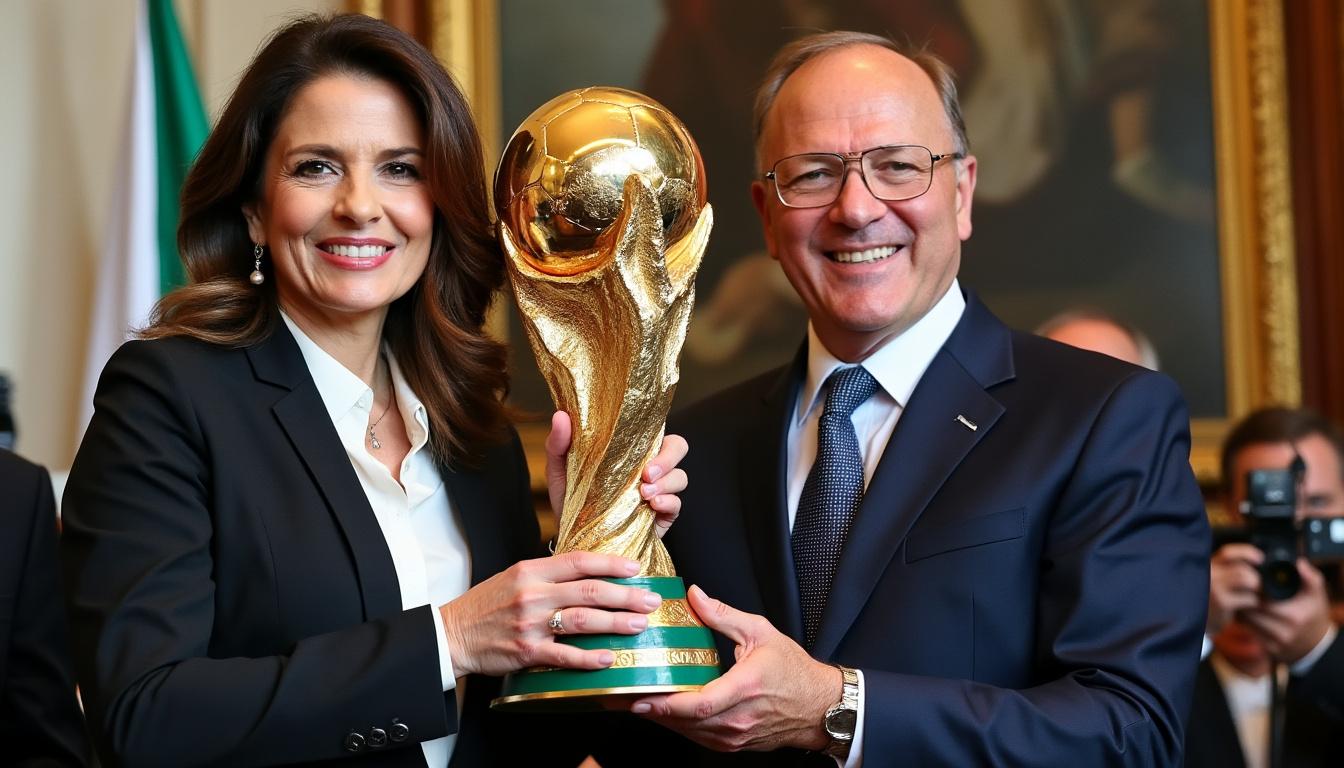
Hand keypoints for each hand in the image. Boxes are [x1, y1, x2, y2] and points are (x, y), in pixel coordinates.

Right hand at [439, 552, 661, 676]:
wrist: (452, 634)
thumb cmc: (486, 606)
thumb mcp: (514, 577)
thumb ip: (548, 575)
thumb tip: (589, 573)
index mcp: (531, 570)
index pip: (579, 561)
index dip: (611, 564)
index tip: (636, 568)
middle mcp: (533, 593)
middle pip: (589, 590)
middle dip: (625, 595)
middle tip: (650, 600)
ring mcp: (530, 623)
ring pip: (582, 620)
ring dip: (615, 623)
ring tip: (639, 625)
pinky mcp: (526, 651)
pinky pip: (564, 655)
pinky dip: (588, 658)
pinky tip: (608, 658)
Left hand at [545, 412, 688, 537]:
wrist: (572, 537)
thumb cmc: (570, 500)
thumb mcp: (559, 470)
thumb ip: (559, 443)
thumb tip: (561, 417)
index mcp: (630, 451)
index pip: (655, 430)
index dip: (658, 430)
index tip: (641, 442)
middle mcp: (648, 468)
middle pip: (677, 448)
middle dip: (668, 457)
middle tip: (647, 472)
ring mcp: (658, 491)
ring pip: (680, 476)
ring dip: (666, 482)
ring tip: (644, 494)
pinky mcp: (662, 515)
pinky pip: (677, 504)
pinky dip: (669, 502)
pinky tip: (652, 505)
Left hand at [631, 586, 836, 751]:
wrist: (819, 706)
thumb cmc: (793, 670)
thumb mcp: (761, 632)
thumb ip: (724, 615)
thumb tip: (695, 596)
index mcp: (746, 688)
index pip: (701, 703)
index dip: (666, 705)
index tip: (639, 697)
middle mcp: (739, 718)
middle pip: (687, 721)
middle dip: (650, 710)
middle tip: (618, 697)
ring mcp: (736, 736)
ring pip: (689, 732)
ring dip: (660, 719)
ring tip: (630, 702)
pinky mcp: (733, 744)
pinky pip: (698, 737)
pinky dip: (678, 725)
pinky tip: (660, 712)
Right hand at [1208, 543, 1262, 635]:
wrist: (1194, 621)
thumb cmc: (1208, 600)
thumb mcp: (1212, 581)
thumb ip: (1226, 570)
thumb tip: (1257, 563)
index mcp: (1207, 565)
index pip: (1228, 553)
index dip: (1247, 553)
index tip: (1261, 558)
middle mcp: (1209, 573)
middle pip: (1242, 569)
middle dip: (1254, 577)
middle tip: (1257, 586)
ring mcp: (1215, 588)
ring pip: (1247, 580)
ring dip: (1255, 589)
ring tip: (1252, 595)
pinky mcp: (1222, 603)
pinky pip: (1248, 598)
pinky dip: (1252, 601)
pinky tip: (1245, 606)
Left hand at [1238, 558, 1333, 663]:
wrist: (1316, 644)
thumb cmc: (1314, 613)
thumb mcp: (1316, 594)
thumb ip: (1309, 577)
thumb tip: (1298, 563)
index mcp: (1295, 615)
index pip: (1263, 601)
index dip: (1253, 589)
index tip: (1250, 580)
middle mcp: (1284, 631)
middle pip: (1251, 611)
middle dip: (1244, 598)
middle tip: (1239, 586)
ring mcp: (1276, 642)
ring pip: (1246, 621)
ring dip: (1241, 608)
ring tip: (1240, 596)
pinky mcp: (1268, 648)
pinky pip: (1249, 631)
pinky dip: (1243, 620)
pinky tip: (1245, 610)